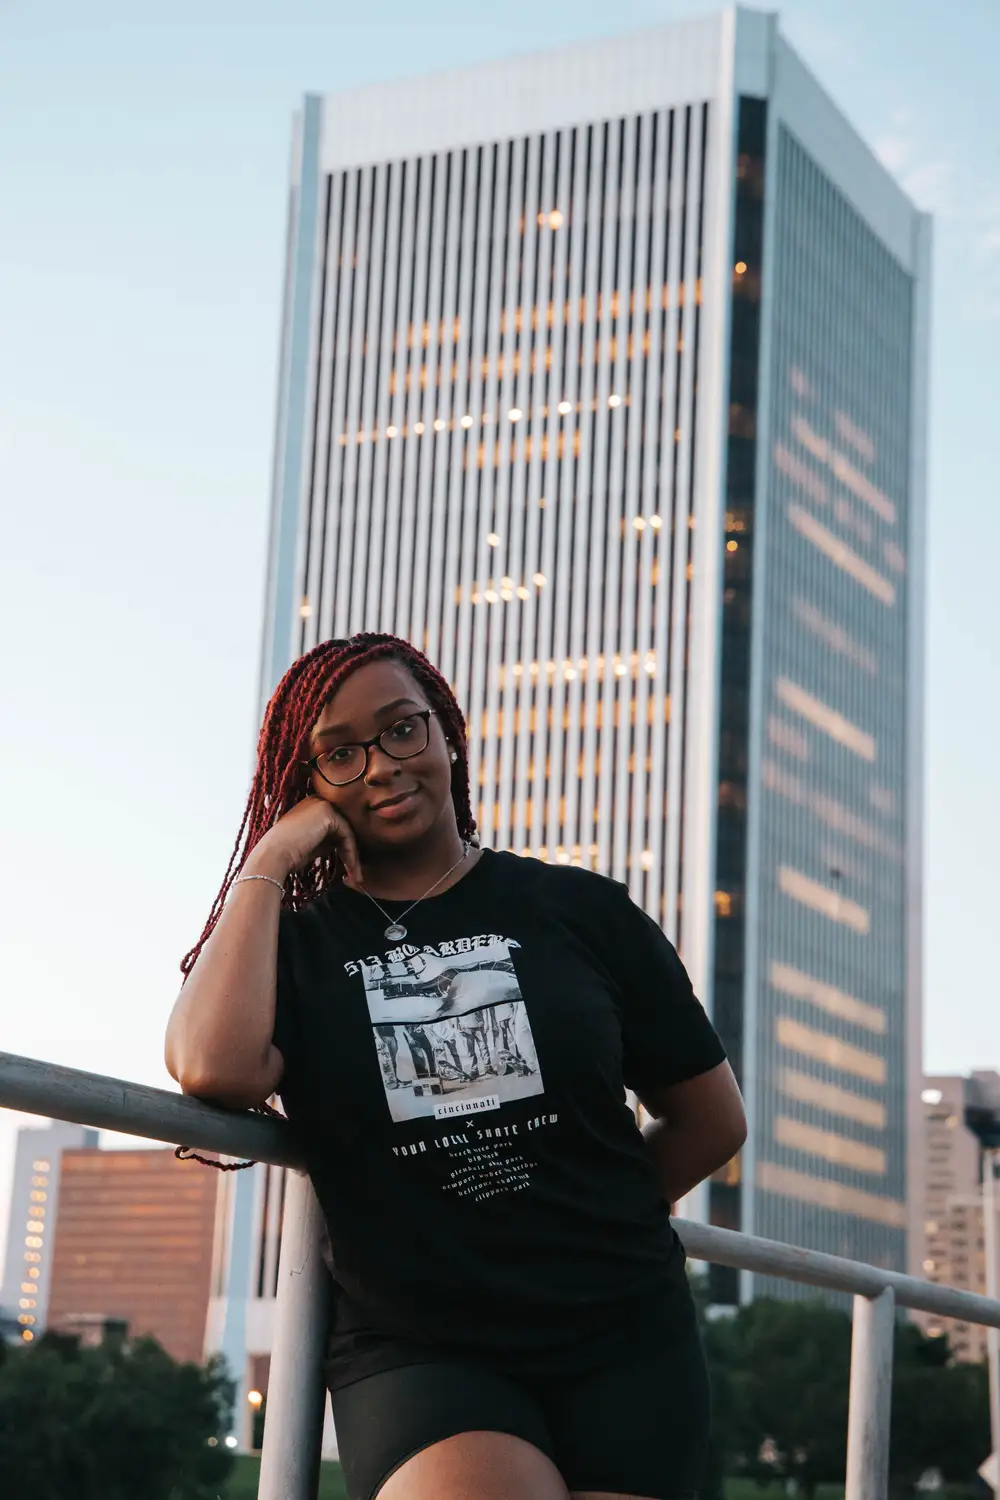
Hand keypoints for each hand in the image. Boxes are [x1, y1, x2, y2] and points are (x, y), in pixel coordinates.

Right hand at [245, 797, 360, 884]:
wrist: (273, 856)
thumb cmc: (287, 855)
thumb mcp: (311, 844)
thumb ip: (326, 839)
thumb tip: (343, 844)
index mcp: (311, 806)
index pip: (336, 826)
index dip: (343, 847)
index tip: (348, 868)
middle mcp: (317, 801)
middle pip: (343, 828)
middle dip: (351, 852)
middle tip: (356, 874)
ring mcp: (322, 804)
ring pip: (347, 832)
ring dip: (353, 856)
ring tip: (355, 876)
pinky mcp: (327, 813)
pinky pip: (346, 834)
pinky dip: (351, 853)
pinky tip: (351, 868)